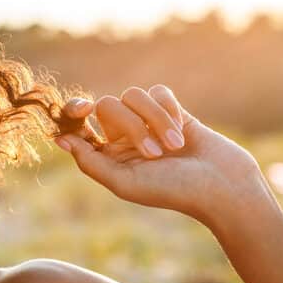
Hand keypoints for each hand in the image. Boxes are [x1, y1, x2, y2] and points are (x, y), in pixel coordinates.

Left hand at [55, 85, 268, 223]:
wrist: (222, 185)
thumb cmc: (173, 190)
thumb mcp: (125, 183)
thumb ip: (91, 162)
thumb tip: (60, 140)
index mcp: (108, 156)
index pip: (79, 126)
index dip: (72, 113)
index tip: (80, 110)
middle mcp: (124, 137)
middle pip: (106, 106)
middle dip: (130, 125)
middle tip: (154, 153)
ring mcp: (148, 122)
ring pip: (133, 96)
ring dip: (154, 120)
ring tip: (174, 147)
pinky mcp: (172, 110)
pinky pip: (157, 92)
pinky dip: (168, 110)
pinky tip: (183, 130)